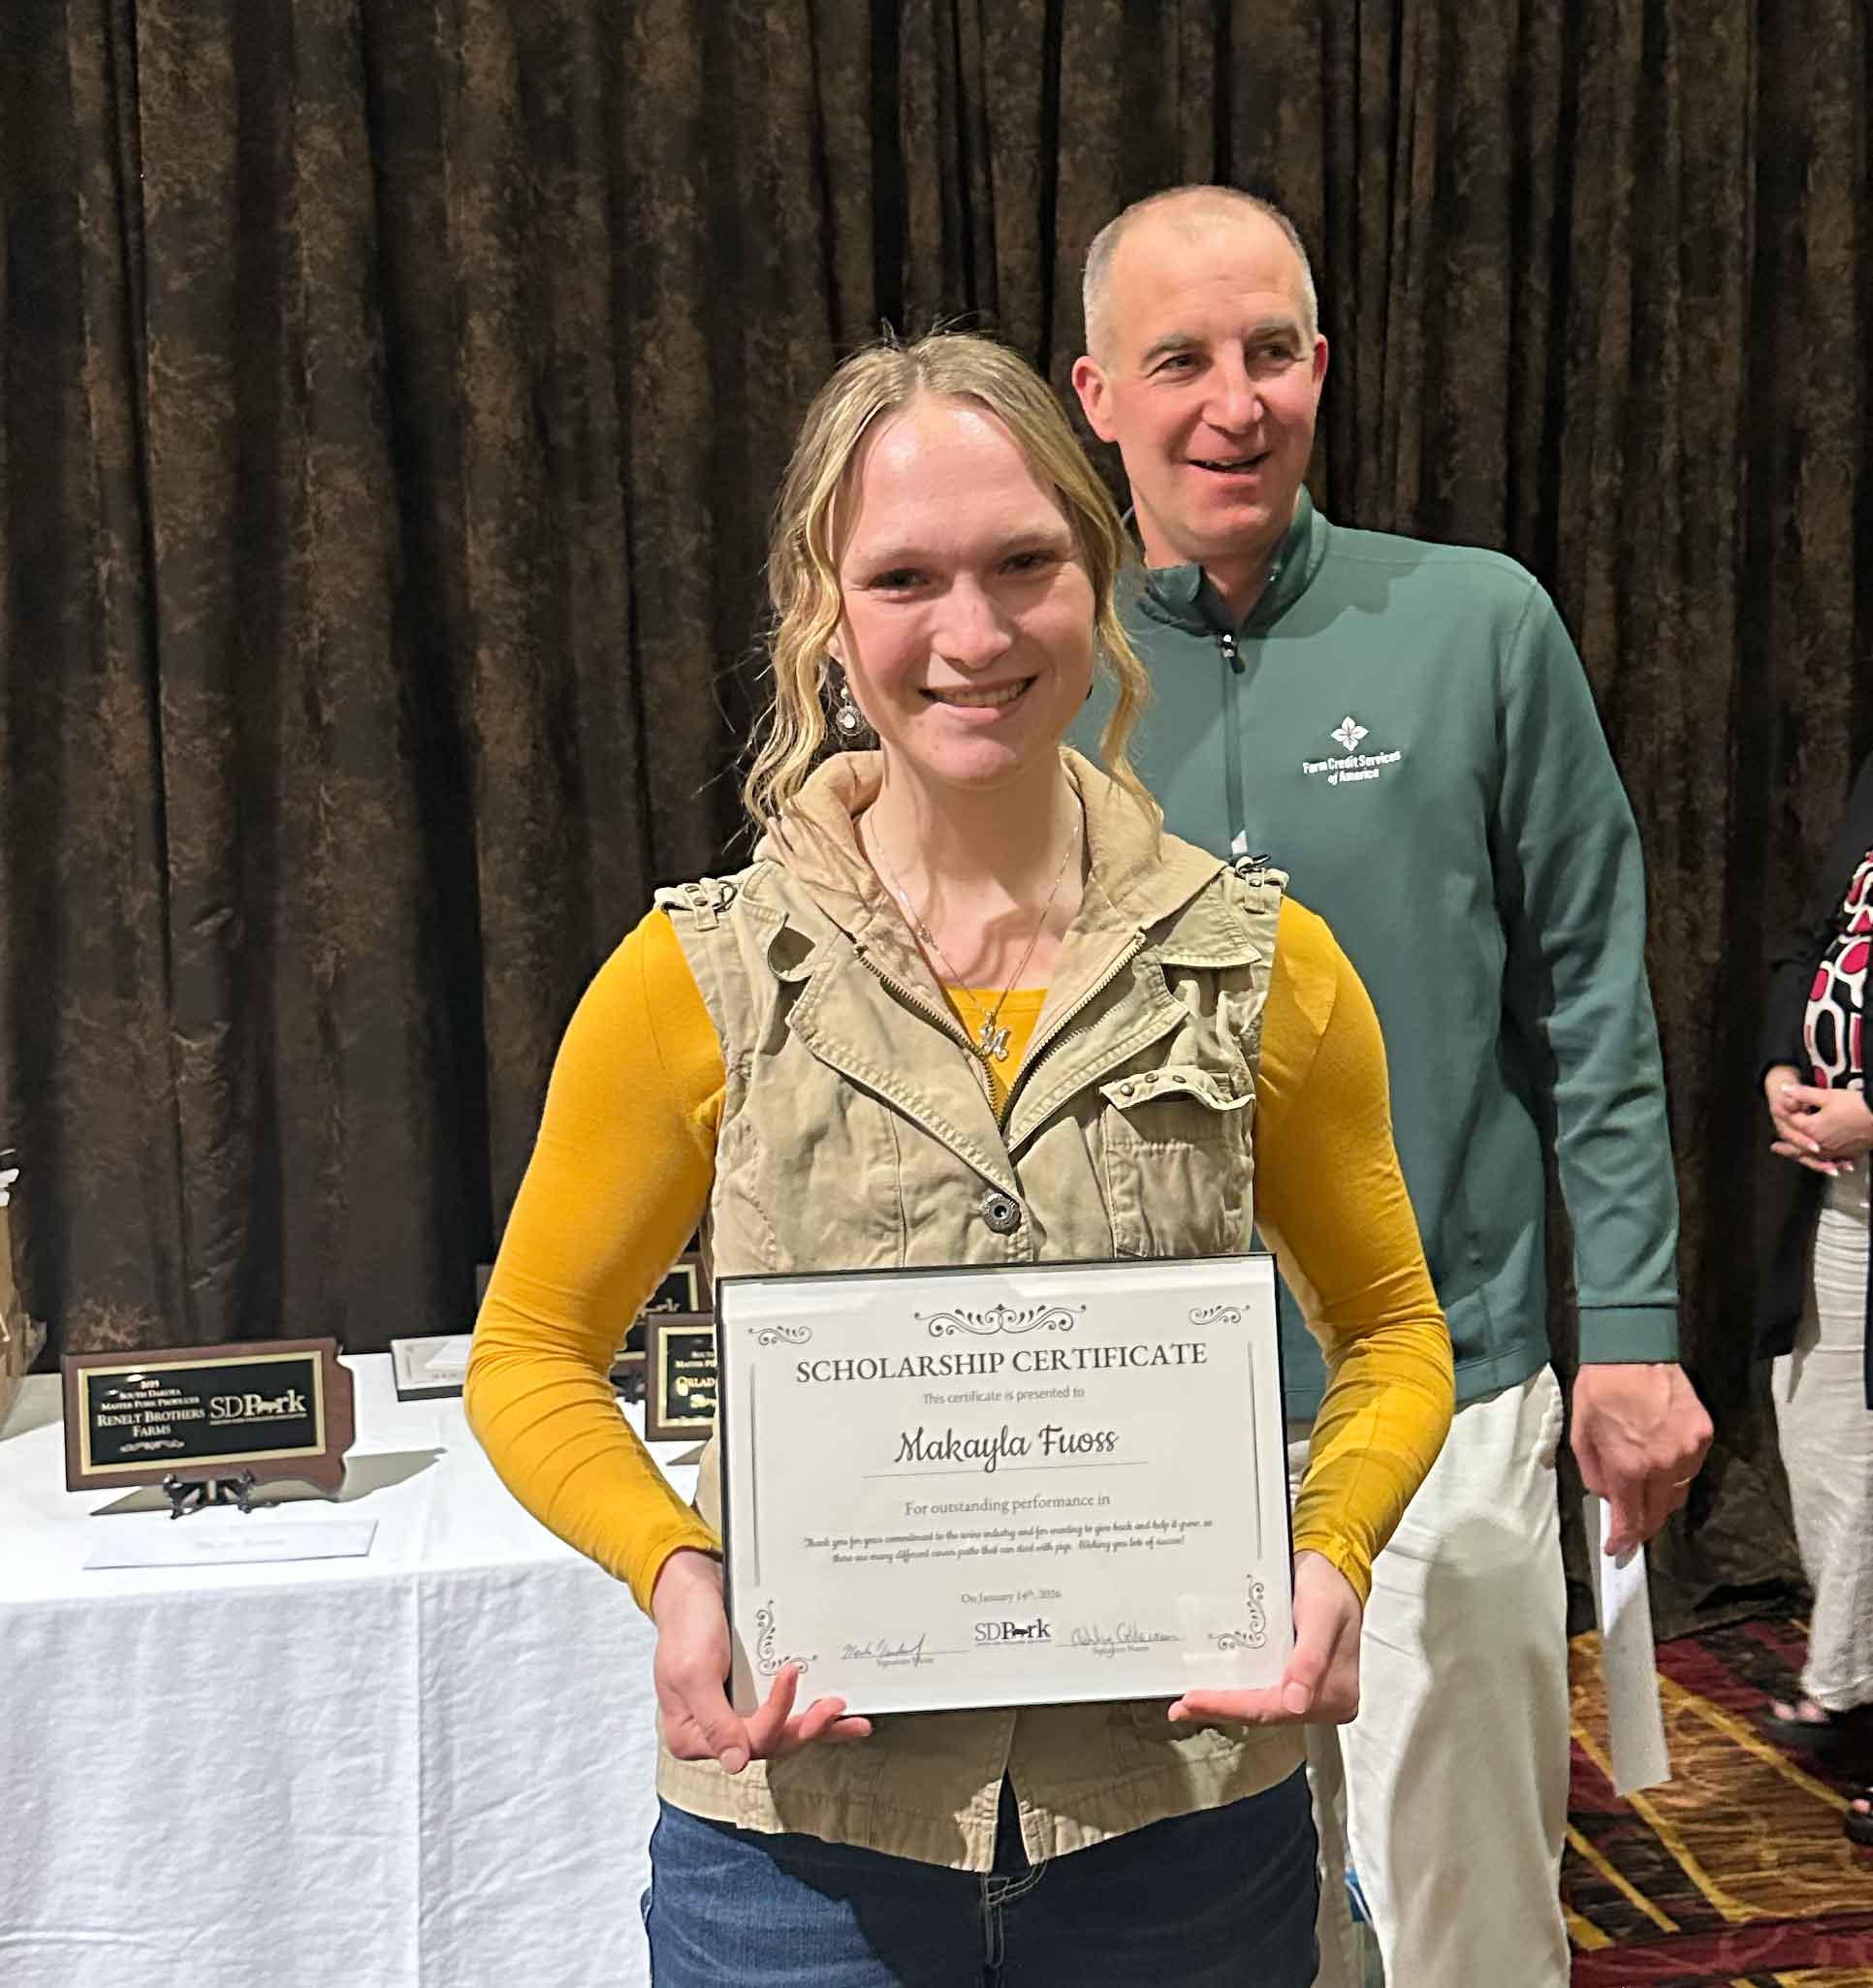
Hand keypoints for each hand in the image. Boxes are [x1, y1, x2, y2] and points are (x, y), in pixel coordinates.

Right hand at [649, 1548, 870, 1771]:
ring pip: (782, 1732)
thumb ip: (714, 1721)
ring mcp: (737, 1714)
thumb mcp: (694, 1673)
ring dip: (815, 1726)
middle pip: (770, 1742)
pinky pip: (784, 1711)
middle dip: (805, 1727)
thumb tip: (736, 1764)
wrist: (693, 1590)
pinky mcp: (753, 1697)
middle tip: (833, 1706)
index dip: (775, 1715)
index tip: (790, 1674)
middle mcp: (717, 1732)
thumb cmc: (687, 1626)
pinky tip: (837, 1715)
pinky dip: (809, 1712)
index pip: (746, 1741)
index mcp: (693, 1735)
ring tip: (850, 1718)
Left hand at [1167, 1550, 1360, 1728]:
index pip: (1275, 1709)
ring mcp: (1311, 1695)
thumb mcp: (1321, 1616)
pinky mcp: (1298, 1683)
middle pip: (1266, 1713)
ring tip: (1190, 1704)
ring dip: (1226, 1705)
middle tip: (1182, 1707)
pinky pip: (1264, 1695)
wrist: (1334, 1572)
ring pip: (1262, 1707)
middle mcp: (1325, 1702)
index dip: (1234, 1706)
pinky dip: (1238, 1695)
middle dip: (1223, 1709)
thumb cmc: (1330, 1588)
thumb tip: (1296, 1702)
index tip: (1197, 1700)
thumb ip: (1310, 1659)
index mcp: (1336, 1694)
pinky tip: (1215, 1692)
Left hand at [1571, 1363, 1712, 1557]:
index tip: (1618, 1549)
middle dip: (1644, 1524)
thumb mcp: (1580, 1434)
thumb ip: (1595, 1475)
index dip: (1625, 1539)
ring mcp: (1688, 1452)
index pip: (1632, 1519)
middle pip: (1660, 1514)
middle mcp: (1663, 1466)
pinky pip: (1692, 1468)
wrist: (1633, 1348)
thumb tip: (1608, 1500)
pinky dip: (1677, 1472)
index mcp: (1628, 1467)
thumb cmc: (1599, 1389)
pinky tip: (1662, 1460)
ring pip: (1678, 1493)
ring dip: (1661, 1498)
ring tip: (1646, 1489)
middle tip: (1632, 1527)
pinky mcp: (1704, 1436)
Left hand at [1766, 1076, 1872, 1173]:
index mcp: (1812, 1129)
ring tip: (1795, 1157)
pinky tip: (1824, 1164)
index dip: (1785, 1112)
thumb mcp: (1828, 1096)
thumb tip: (1784, 1089)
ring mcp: (1834, 1152)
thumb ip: (1803, 1094)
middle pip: (1798, 1145)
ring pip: (1812, 1157)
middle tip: (1774, 1147)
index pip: (1793, 1121)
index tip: (1777, 1107)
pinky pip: (1830, 1161)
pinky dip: (1823, 1163)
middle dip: (1786, 1145)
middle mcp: (1820, 1144)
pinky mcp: (1847, 1154)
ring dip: (1801, 1157)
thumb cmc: (1856, 1106)